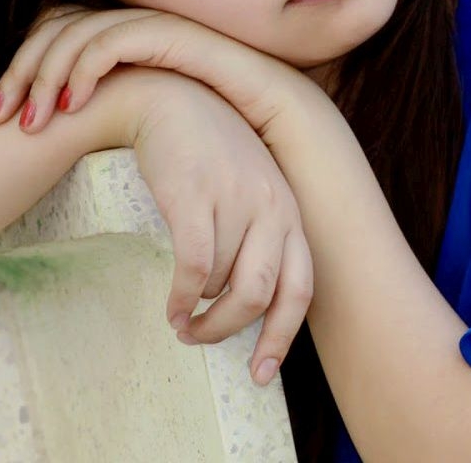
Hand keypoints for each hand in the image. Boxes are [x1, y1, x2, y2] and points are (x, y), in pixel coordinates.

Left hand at [0, 4, 321, 146]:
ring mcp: (162, 30)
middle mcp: (143, 34)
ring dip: (44, 69)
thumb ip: (121, 138)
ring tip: (29, 117)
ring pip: (80, 29)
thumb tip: (66, 158)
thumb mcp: (158, 145)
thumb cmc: (232, 154)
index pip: (61, 42)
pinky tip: (73, 103)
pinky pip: (118, 36)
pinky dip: (86, 62)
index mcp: (133, 56)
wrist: (296, 143)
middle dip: (20, 70)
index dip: (23, 74)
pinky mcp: (179, 35)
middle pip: (58, 29)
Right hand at [87, 67, 312, 385]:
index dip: (281, 337)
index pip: (300, 289)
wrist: (170, 98)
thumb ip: (259, 238)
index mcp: (290, 212)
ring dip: (198, 315)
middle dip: (229, 331)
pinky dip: (181, 299)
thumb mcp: (249, 191)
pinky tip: (170, 308)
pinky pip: (194, 268)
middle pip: (261, 296)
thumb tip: (245, 304)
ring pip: (223, 286)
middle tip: (200, 340)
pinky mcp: (197, 197)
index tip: (260, 373)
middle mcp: (273, 207)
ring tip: (179, 320)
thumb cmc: (210, 153)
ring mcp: (237, 201)